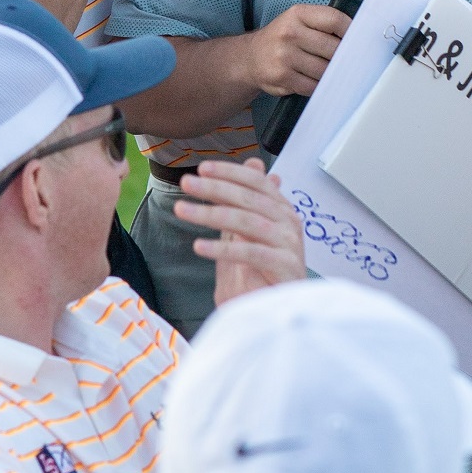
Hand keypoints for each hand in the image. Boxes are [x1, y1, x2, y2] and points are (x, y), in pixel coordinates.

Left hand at [175, 157, 308, 303]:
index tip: (202, 169)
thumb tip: (252, 162)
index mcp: (281, 210)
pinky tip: (199, 246)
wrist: (276, 310)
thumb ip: (246, 201)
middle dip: (215, 188)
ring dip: (211, 213)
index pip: (256, 181)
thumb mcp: (248, 232)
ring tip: (182, 210)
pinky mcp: (285, 267)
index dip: (229, 172)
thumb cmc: (263, 272)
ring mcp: (289, 244)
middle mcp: (288, 222)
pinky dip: (223, 248)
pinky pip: (250, 253)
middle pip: (249, 198)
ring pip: (247, 221)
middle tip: (187, 183)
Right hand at [247, 4, 349, 96]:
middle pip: (333, 48)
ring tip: (334, 73)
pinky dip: (320, 86)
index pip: (334, 20)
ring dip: (333, 74)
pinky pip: (313, 85)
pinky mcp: (282, 77)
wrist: (250, 58)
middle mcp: (289, 33)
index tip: (359, 41)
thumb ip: (323, 24)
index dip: (351, 32)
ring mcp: (284, 56)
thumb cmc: (282, 38)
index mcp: (298, 14)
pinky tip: (319, 82)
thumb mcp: (298, 21)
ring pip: (325, 69)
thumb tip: (356, 38)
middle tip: (352, 62)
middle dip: (345, 57)